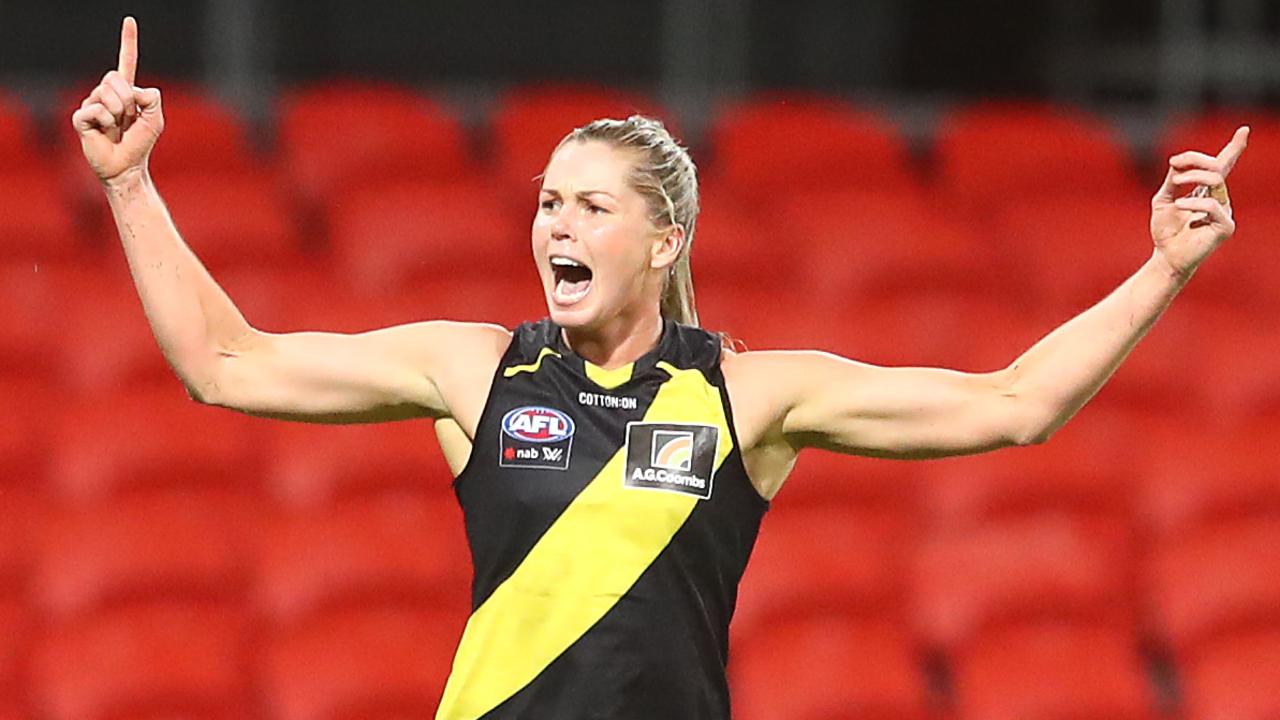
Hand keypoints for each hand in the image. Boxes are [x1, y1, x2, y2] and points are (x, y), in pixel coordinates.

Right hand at [71, 17, 164, 186]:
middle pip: (114, 77)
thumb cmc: (140, 144)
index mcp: (125, 91)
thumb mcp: (155, 119)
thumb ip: (152, 99)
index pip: (126, 62)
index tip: (130, 20)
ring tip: (117, 127)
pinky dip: (105, 120)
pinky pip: (95, 109)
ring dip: (118, 112)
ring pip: (106, 93)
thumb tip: (137, 89)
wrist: (127, 166)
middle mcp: (105, 93)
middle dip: (127, 98)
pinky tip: (105, 131)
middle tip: (127, 118)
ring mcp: (91, 104)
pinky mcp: (81, 118)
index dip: (128, 42)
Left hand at [1149, 126, 1248, 277]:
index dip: (1234, 148)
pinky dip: (1192, 202)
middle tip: (1174, 162)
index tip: (1244, 130)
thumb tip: (1178, 162)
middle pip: (1217, 167)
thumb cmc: (1165, 231)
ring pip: (1216, 181)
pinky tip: (1178, 206)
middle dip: (1196, 159)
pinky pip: (1212, 205)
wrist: (1165, 256)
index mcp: (1207, 191)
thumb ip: (1172, 180)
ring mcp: (1225, 212)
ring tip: (1174, 184)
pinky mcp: (1225, 226)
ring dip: (1192, 177)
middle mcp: (1220, 199)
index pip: (1223, 166)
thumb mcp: (1163, 199)